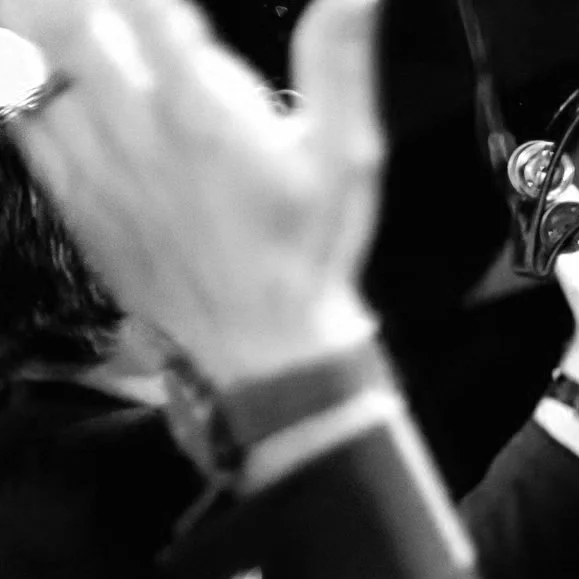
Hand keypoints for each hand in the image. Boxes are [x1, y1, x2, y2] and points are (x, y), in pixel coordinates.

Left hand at [1, 0, 384, 385]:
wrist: (261, 343)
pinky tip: (48, 75)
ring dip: (46, 31)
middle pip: (65, 22)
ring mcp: (95, 163)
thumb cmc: (309, 248)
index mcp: (201, 109)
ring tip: (74, 25)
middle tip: (108, 11)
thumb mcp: (345, 156)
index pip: (145, 7)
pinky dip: (25, 83)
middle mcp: (135, 128)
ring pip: (35, 66)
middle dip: (78, 2)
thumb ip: (339, 61)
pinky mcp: (72, 195)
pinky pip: (21, 119)